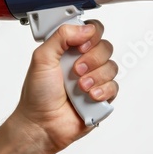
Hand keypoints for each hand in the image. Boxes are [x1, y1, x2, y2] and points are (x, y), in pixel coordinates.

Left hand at [13, 20, 118, 153]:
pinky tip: (89, 96)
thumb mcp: (42, 58)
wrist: (41, 125)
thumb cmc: (37, 95)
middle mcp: (84, 61)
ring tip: (80, 87)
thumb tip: (85, 29)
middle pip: (106, 47)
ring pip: (112, 66)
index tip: (80, 46)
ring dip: (96, 77)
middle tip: (76, 70)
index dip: (91, 35)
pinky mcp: (102, 96)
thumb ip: (61, 36)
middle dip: (92, 59)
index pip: (92, 30)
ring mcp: (94, 79)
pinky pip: (114, 86)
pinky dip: (102, 90)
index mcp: (70, 49)